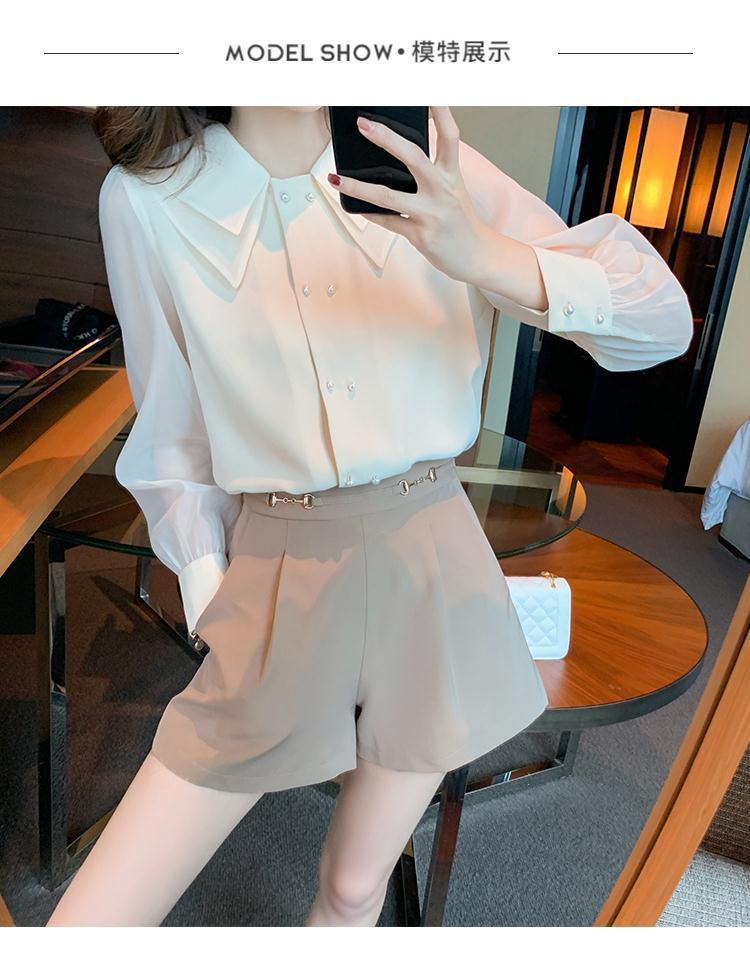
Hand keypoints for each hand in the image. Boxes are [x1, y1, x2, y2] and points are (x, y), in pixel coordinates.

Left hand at [326, 106, 495, 283]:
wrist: (476, 255)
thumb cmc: (460, 220)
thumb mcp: (452, 189)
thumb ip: (431, 171)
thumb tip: (397, 153)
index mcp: (451, 174)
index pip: (449, 136)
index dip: (440, 112)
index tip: (427, 91)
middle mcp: (443, 190)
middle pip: (414, 157)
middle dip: (387, 139)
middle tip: (363, 124)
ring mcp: (431, 214)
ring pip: (389, 196)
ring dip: (359, 186)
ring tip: (336, 177)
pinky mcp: (421, 236)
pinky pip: (388, 222)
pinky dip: (369, 214)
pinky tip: (354, 206)